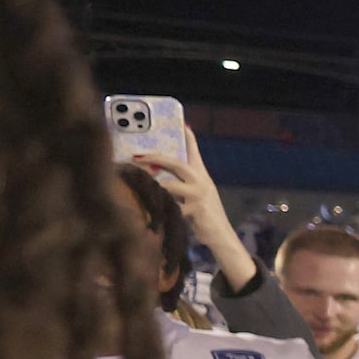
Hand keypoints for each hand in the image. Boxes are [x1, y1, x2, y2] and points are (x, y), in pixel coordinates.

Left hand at [136, 123, 258, 291]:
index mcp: (202, 175)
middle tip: (138, 156)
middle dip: (156, 158)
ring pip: (170, 185)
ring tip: (137, 182)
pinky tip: (148, 207)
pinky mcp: (195, 210)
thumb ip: (184, 183)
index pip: (194, 151)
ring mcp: (199, 195)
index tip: (182, 123)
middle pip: (177, 163)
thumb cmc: (206, 216)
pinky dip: (159, 206)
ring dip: (152, 184)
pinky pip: (172, 206)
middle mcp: (202, 181)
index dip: (188, 137)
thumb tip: (161, 176)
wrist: (221, 235)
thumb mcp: (198, 195)